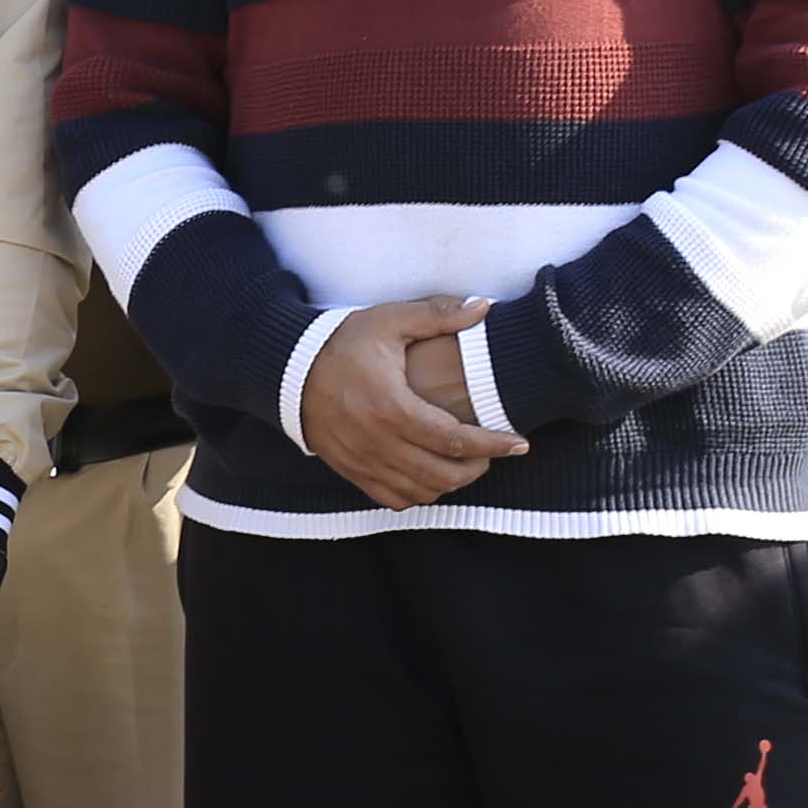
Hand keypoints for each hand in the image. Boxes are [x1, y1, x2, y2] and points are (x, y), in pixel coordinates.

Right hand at [297, 295, 525, 507]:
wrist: (288, 370)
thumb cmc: (342, 344)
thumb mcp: (388, 321)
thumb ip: (437, 315)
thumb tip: (484, 308)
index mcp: (392, 407)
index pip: (455, 439)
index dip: (494, 445)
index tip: (520, 443)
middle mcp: (378, 441)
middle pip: (443, 474)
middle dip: (479, 467)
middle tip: (495, 452)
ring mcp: (363, 460)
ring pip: (421, 491)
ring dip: (452, 483)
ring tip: (467, 463)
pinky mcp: (351, 470)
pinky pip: (392, 499)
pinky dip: (419, 494)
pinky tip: (432, 476)